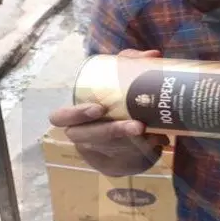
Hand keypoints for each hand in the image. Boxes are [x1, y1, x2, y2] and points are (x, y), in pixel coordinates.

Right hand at [48, 49, 165, 176]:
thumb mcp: (117, 80)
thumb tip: (153, 55)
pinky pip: (129, 161)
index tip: (99, 109)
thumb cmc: (114, 101)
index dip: (75, 115)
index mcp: (74, 116)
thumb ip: (129, 64)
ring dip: (135, 143)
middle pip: (89, 137)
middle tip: (137, 125)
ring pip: (112, 150)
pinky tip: (160, 142)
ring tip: (155, 135)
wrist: (123, 132)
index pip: (60, 118)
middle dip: (113, 131)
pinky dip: (146, 150)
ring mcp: (99, 152)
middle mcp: (82, 135)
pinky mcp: (116, 165)